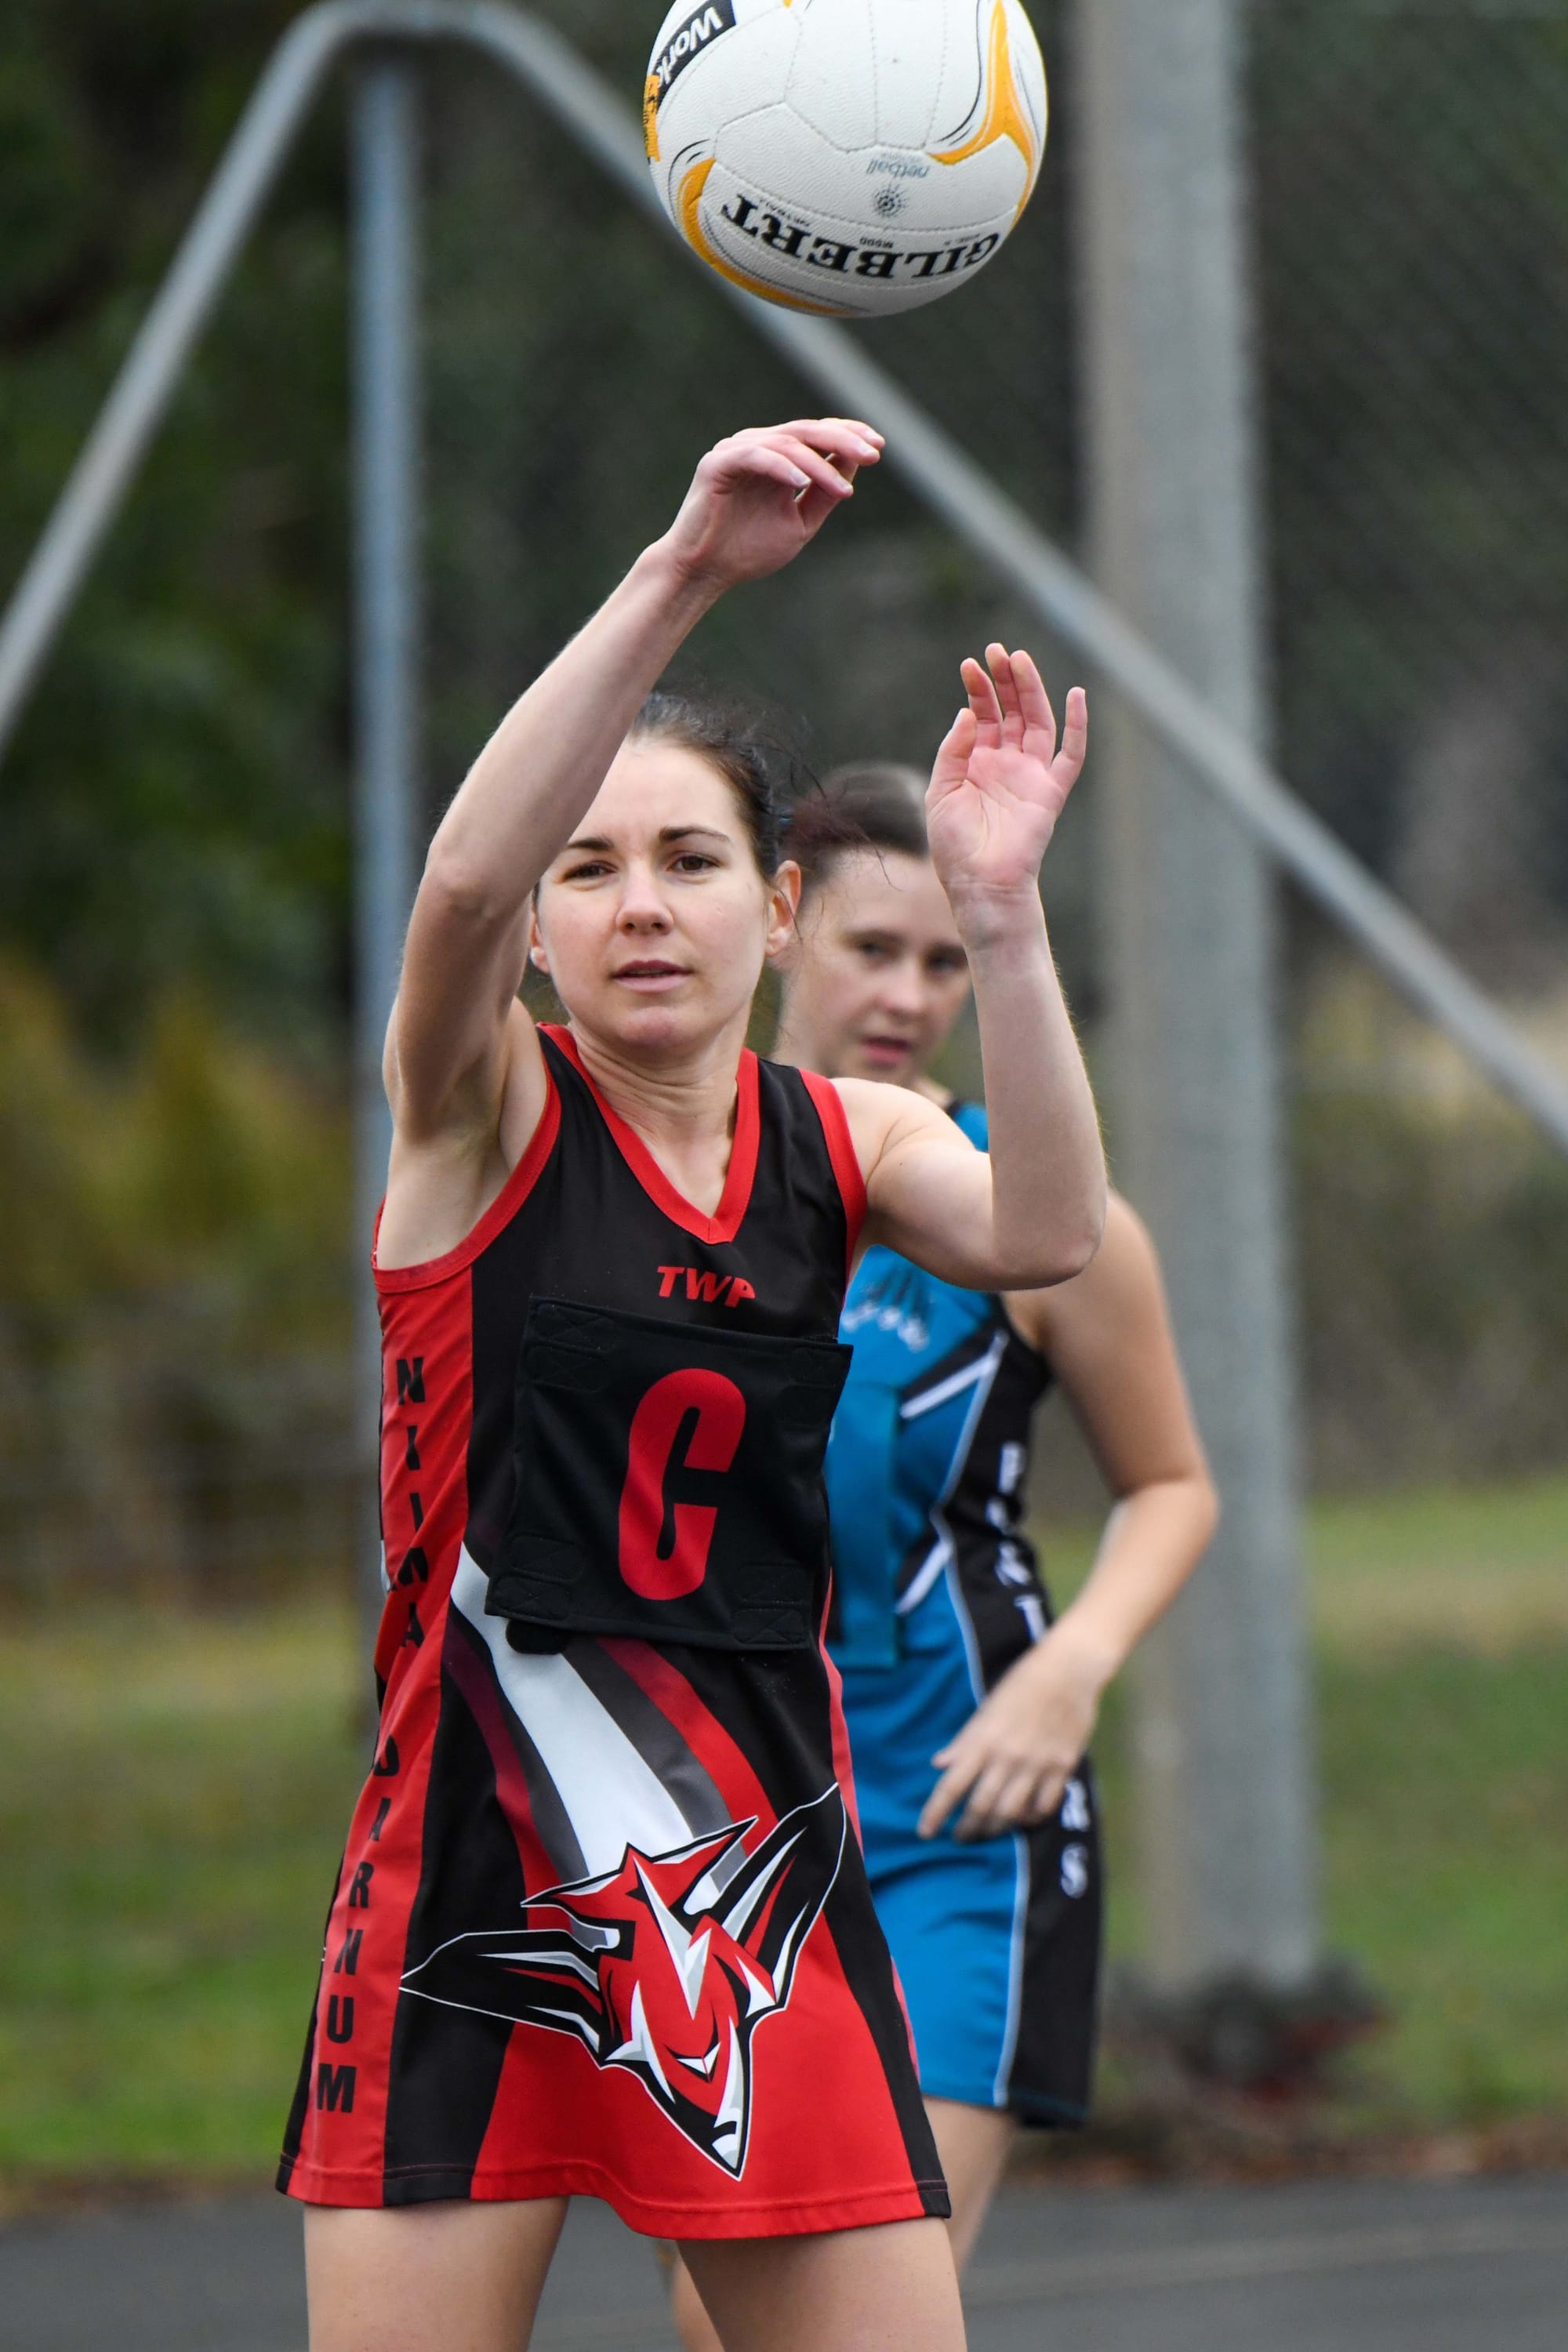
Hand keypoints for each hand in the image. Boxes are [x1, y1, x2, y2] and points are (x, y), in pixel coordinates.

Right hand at [658, 419, 882, 594]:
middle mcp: (757, 446)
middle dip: (842, 441)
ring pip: (786, 443)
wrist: (703, 573)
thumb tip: (854, 466)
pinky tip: (802, 483)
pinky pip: (756, 456)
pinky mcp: (717, 464)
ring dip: (818, 464)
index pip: (816, 435)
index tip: (879, 447)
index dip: (848, 435)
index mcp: (776, 458)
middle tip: (872, 455)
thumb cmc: (746, 551)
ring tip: (843, 488)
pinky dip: (781, 467)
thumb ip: (823, 495)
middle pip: (805, 431)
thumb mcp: (799, 523)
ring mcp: (736, 451)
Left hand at [917, 1622, 1106, 1842]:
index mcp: (983, 1740)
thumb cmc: (1021, 1684)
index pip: (951, 1785)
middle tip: (960, 1837)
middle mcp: (1008, 1757)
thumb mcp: (986, 1709)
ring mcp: (1037, 1764)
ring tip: (988, 1831)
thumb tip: (939, 1764)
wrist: (1068, 1671)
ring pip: (1011, 1813)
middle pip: (981, 1807)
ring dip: (996, 1828)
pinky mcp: (1062, 1767)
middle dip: (967, 1829)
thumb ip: (964, 1741)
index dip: (935, 1812)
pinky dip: (1031, 1818)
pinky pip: (1044, 1805)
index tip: (925, 1832)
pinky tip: (1023, 1818)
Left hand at [926, 646, 1086, 910]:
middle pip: (1012, 711)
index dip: (978, 689)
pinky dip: (1078, 726)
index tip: (969, 664)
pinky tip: (1076, 695)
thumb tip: (967, 714)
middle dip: (1005, 680)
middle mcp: (1007, 764)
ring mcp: (1031, 776)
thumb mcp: (941, 791)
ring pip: (1038, 722)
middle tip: (997, 650)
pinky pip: (1071, 755)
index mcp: (978, 763)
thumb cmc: (955, 846)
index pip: (982, 715)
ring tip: (1019, 660)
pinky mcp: (1051, 792)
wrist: (979, 884)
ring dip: (1031, 691)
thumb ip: (954, 751)